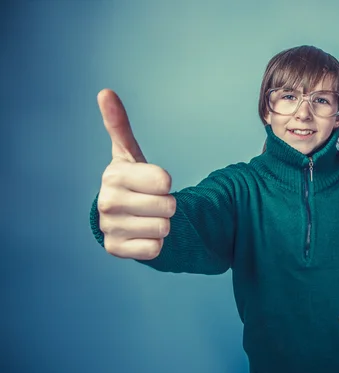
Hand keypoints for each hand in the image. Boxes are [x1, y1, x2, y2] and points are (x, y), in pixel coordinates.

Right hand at [96, 89, 175, 259]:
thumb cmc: (132, 181)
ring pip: (164, 229)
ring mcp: (110, 228)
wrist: (121, 216)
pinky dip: (155, 243)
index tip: (154, 182)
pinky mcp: (115, 250)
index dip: (166, 183)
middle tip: (152, 201)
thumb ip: (119, 126)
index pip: (164, 182)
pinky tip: (142, 234)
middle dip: (167, 205)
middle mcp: (107, 202)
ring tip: (146, 217)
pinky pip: (155, 250)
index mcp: (114, 175)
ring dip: (162, 224)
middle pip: (168, 207)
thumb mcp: (129, 154)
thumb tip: (105, 92)